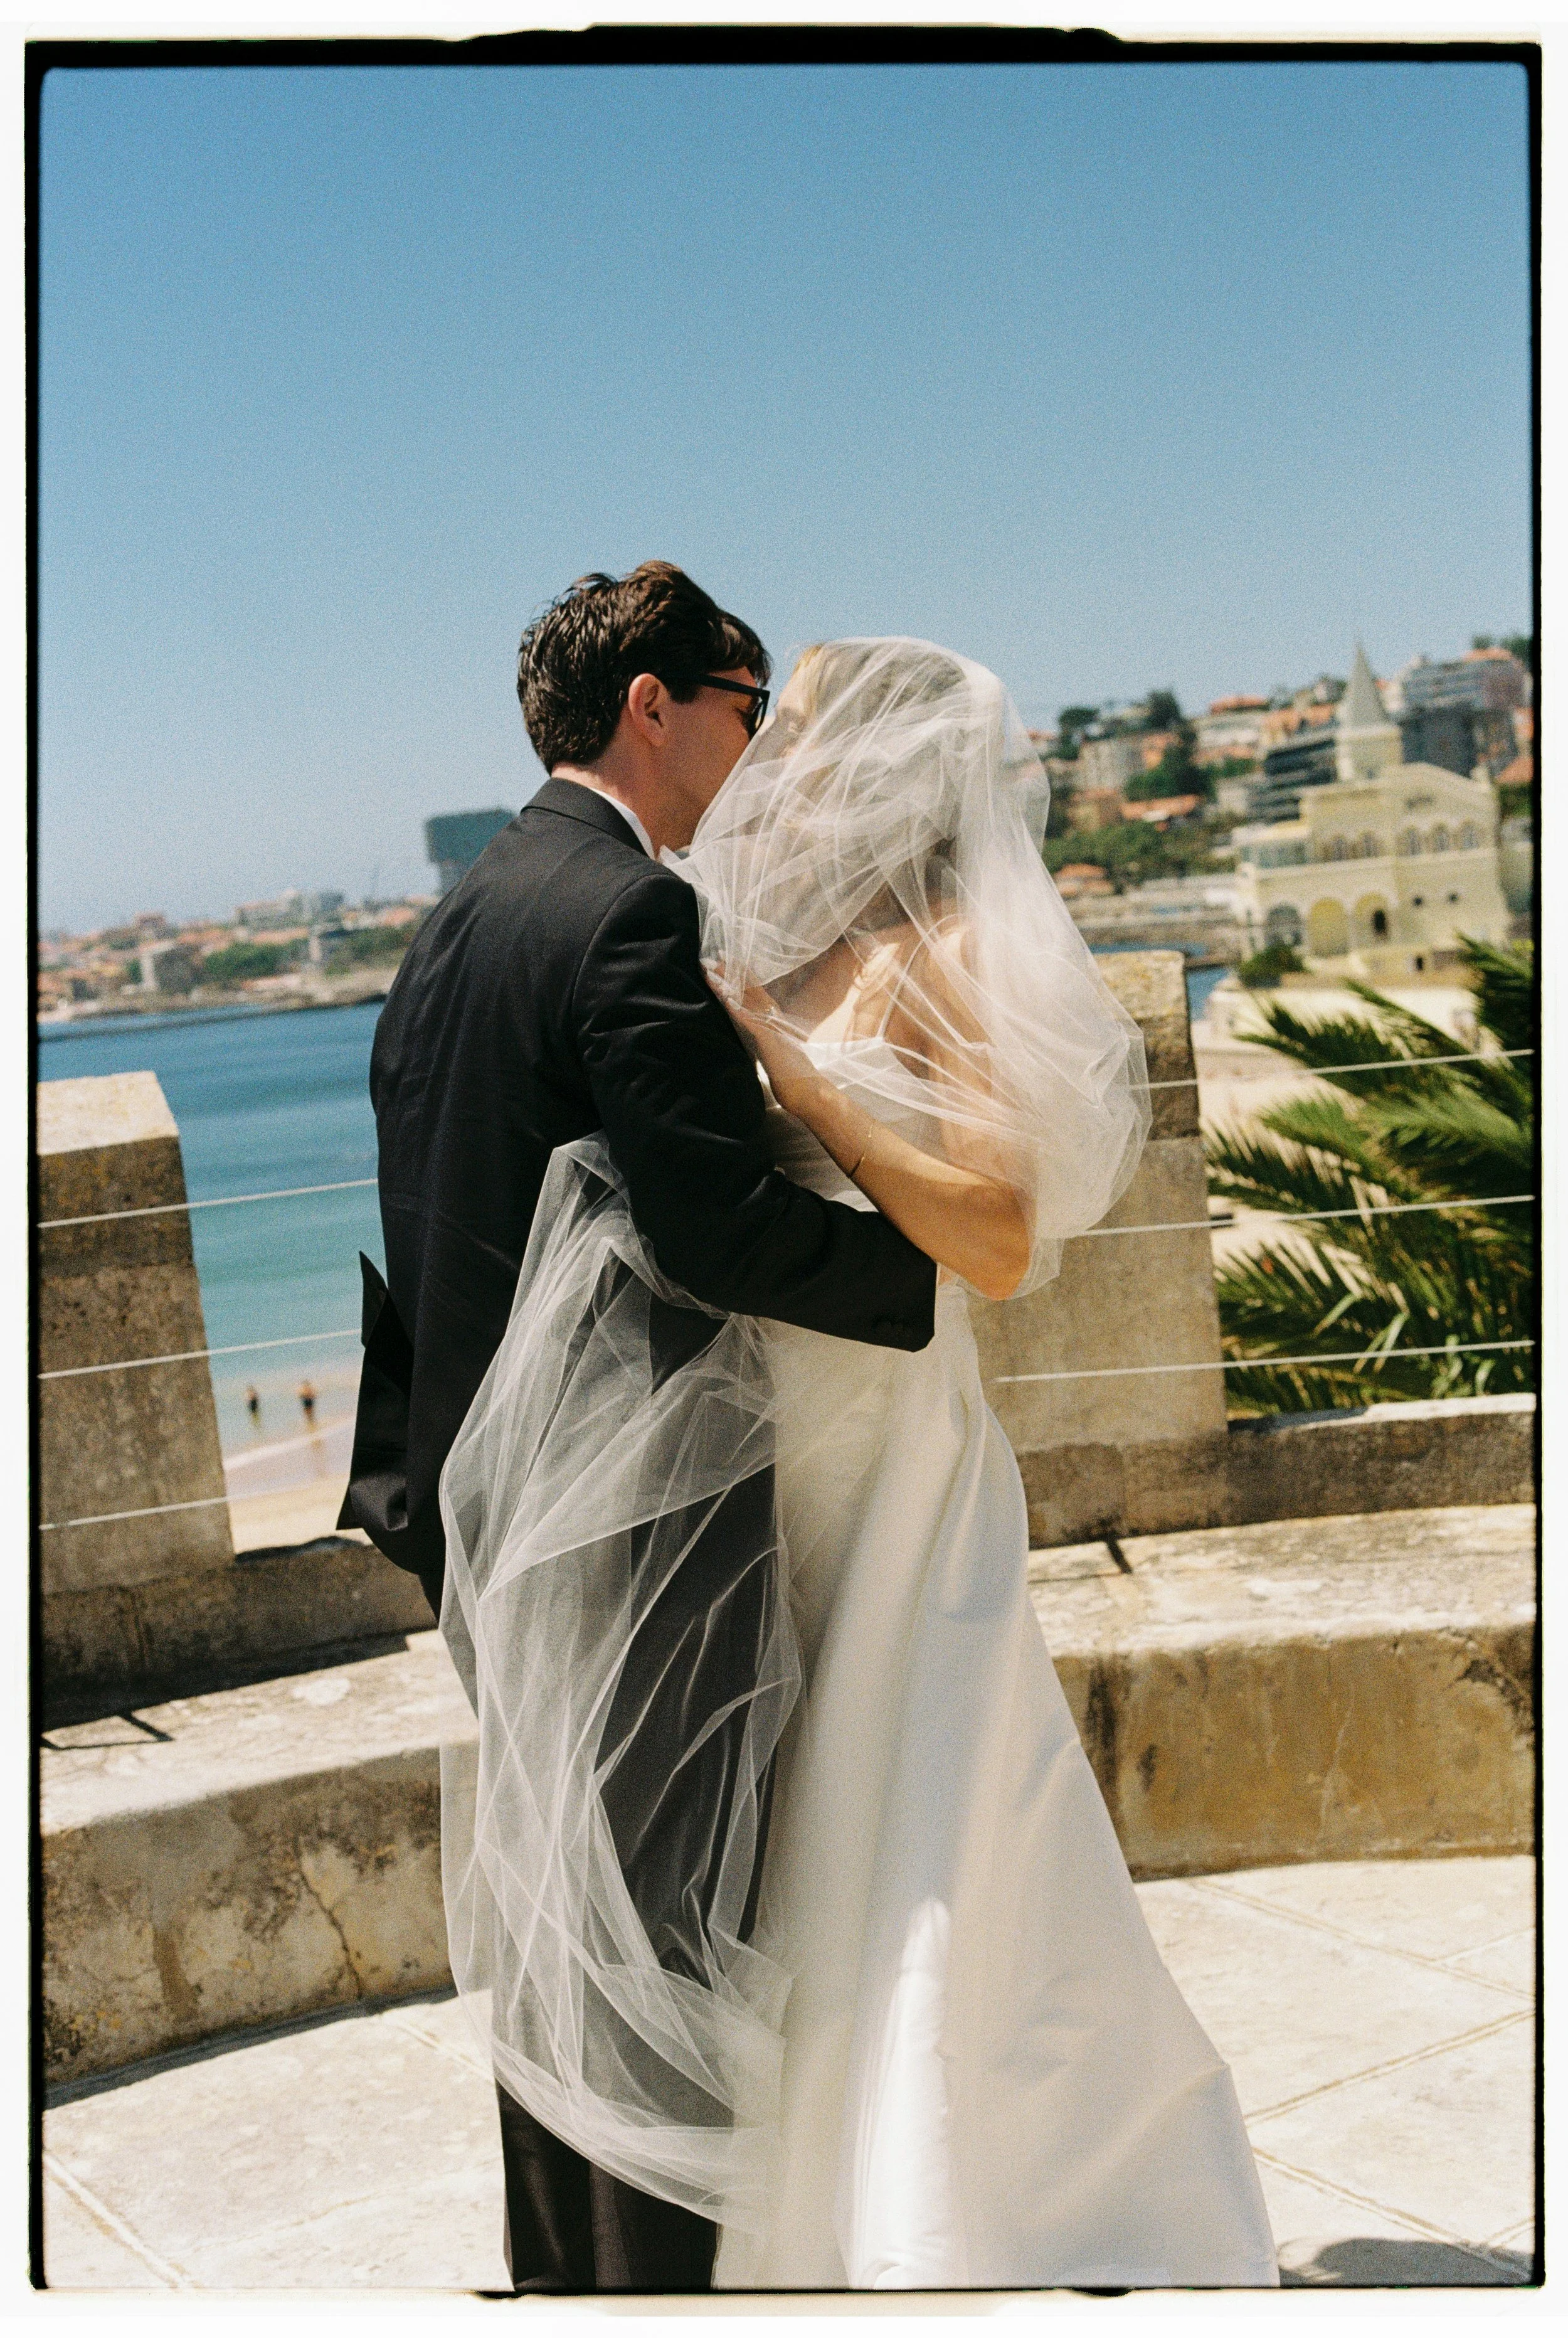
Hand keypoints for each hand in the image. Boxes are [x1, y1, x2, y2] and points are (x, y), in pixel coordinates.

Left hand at [708, 970, 819, 1114]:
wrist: (806, 1089)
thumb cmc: (789, 1072)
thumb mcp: (771, 1047)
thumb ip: (761, 1035)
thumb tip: (749, 1029)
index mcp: (773, 1018)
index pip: (752, 992)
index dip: (737, 977)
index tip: (720, 964)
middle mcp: (773, 1018)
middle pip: (748, 990)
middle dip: (728, 974)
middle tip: (709, 958)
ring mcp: (772, 1027)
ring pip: (747, 1001)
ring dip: (728, 986)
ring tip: (711, 972)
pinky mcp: (770, 1041)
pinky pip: (752, 1023)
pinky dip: (739, 1011)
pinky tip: (727, 1001)